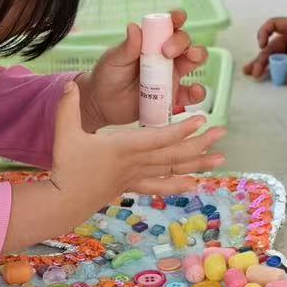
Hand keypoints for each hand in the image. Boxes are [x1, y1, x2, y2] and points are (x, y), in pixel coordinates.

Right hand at [4, 85, 223, 248]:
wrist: (64, 201)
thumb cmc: (65, 166)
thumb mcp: (64, 134)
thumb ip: (67, 108)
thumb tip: (70, 85)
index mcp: (123, 148)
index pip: (157, 138)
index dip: (181, 130)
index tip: (202, 119)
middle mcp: (135, 164)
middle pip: (173, 154)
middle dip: (200, 144)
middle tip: (222, 133)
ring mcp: (136, 177)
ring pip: (172, 170)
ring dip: (197, 164)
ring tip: (220, 159)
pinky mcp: (133, 186)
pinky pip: (160, 186)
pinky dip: (178, 184)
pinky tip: (195, 184)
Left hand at [77, 8, 206, 129]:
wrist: (103, 104)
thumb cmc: (108, 76)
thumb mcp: (114, 60)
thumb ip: (127, 47)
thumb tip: (134, 28)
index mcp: (152, 42)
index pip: (168, 26)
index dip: (177, 19)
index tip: (178, 18)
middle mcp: (166, 56)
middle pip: (185, 41)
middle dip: (182, 41)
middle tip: (167, 51)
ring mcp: (171, 75)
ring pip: (194, 61)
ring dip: (198, 56)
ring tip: (191, 59)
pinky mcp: (173, 96)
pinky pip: (191, 94)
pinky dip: (198, 92)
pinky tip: (195, 91)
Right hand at [243, 16, 286, 84]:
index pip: (274, 24)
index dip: (264, 32)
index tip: (262, 45)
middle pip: (272, 47)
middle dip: (262, 59)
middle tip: (255, 72)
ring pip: (276, 58)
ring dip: (264, 66)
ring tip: (251, 74)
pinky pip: (286, 66)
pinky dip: (277, 72)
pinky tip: (268, 78)